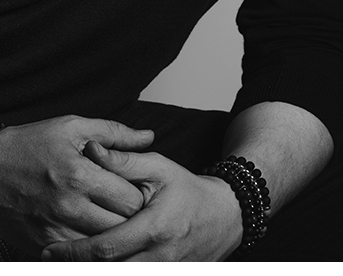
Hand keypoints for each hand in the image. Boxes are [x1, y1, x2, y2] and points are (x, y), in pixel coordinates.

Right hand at [0, 114, 153, 251]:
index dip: (140, 195)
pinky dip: (88, 246)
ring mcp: (54, 230)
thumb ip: (115, 133)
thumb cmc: (30, 144)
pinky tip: (89, 229)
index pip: (130, 198)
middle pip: (120, 227)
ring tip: (112, 218)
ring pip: (101, 246)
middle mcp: (68, 206)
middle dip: (130, 218)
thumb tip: (148, 137)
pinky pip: (78, 256)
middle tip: (129, 207)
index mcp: (80, 175)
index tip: (139, 190)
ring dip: (111, 234)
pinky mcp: (42, 244)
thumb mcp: (72, 127)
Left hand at [42, 142, 243, 260]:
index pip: (109, 249)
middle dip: (76, 269)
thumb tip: (91, 149)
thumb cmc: (188, 190)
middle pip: (111, 272)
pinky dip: (114, 273)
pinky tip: (93, 267)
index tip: (49, 251)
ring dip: (92, 273)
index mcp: (157, 228)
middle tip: (48, 260)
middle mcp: (161, 257)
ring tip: (65, 265)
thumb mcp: (159, 168)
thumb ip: (124, 162)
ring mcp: (166, 273)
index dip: (76, 253)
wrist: (225, 216)